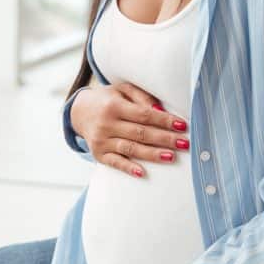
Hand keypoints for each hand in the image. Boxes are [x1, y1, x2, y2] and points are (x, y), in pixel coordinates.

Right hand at [71, 83, 189, 177]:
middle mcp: (107, 124)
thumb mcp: (121, 90)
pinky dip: (128, 168)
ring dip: (152, 154)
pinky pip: (115, 162)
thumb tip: (160, 110)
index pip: (144, 114)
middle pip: (141, 132)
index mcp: (114, 106)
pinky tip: (142, 173)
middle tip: (184, 143)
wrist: (79, 112)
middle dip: (164, 138)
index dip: (164, 120)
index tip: (182, 125)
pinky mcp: (99, 154)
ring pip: (131, 148)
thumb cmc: (107, 100)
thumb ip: (141, 96)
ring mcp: (102, 141)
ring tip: (171, 157)